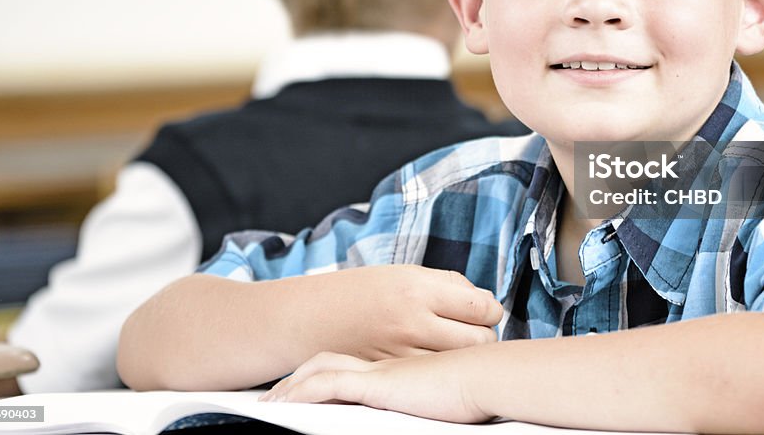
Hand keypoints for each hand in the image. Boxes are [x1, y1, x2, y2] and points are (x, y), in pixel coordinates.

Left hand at [259, 349, 492, 423]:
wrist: (493, 374)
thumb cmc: (484, 383)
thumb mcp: (452, 384)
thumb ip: (434, 384)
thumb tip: (425, 392)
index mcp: (398, 358)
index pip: (350, 358)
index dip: (324, 366)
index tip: (299, 381)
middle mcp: (384, 357)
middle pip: (329, 358)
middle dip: (298, 376)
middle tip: (275, 394)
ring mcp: (380, 366)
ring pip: (322, 368)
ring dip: (292, 385)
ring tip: (270, 403)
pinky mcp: (379, 382)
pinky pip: (329, 385)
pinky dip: (302, 394)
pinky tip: (283, 407)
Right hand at [306, 265, 501, 359]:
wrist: (310, 318)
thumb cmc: (361, 292)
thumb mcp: (404, 274)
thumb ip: (446, 286)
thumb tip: (485, 301)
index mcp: (418, 288)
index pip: (482, 306)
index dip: (491, 310)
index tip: (485, 311)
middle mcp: (412, 320)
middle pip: (480, 338)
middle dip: (484, 335)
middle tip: (473, 330)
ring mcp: (402, 352)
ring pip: (461, 361)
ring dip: (466, 355)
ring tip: (455, 346)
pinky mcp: (392, 376)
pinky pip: (436, 376)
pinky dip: (443, 370)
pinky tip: (436, 361)